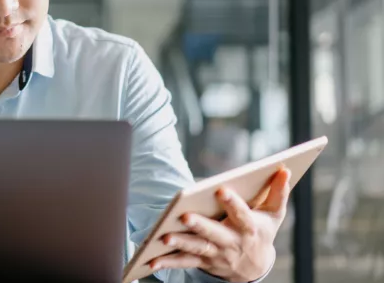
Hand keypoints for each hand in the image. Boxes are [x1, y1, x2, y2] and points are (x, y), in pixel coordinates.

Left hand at [149, 167, 291, 281]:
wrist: (254, 267)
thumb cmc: (262, 232)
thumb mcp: (274, 215)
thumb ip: (278, 193)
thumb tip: (283, 169)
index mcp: (249, 228)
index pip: (242, 215)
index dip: (233, 203)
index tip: (221, 189)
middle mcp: (232, 243)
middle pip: (215, 234)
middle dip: (200, 226)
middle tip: (185, 217)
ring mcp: (216, 254)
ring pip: (197, 248)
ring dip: (181, 244)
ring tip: (164, 237)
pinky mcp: (203, 262)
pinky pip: (184, 262)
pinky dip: (168, 262)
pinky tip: (151, 260)